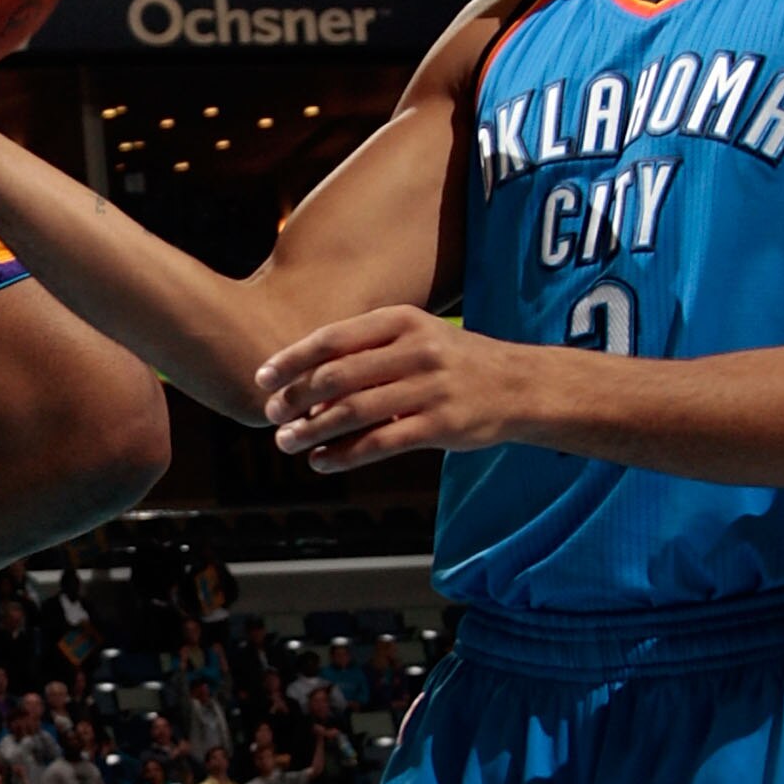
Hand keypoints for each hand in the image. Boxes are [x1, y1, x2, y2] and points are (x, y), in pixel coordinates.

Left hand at [257, 308, 520, 471]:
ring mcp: (429, 389)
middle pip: (337, 376)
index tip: (264, 377)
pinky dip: (344, 455)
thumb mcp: (417, 336)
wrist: (519, 385)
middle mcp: (414, 350)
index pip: (333, 338)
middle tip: (272, 414)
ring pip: (354, 413)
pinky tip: (322, 462)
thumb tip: (307, 376)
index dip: (293, 359)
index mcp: (401, 321)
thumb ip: (368, 350)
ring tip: (287, 442)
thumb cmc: (454, 361)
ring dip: (312, 430)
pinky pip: (380, 443)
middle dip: (296, 398)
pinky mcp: (441, 426)